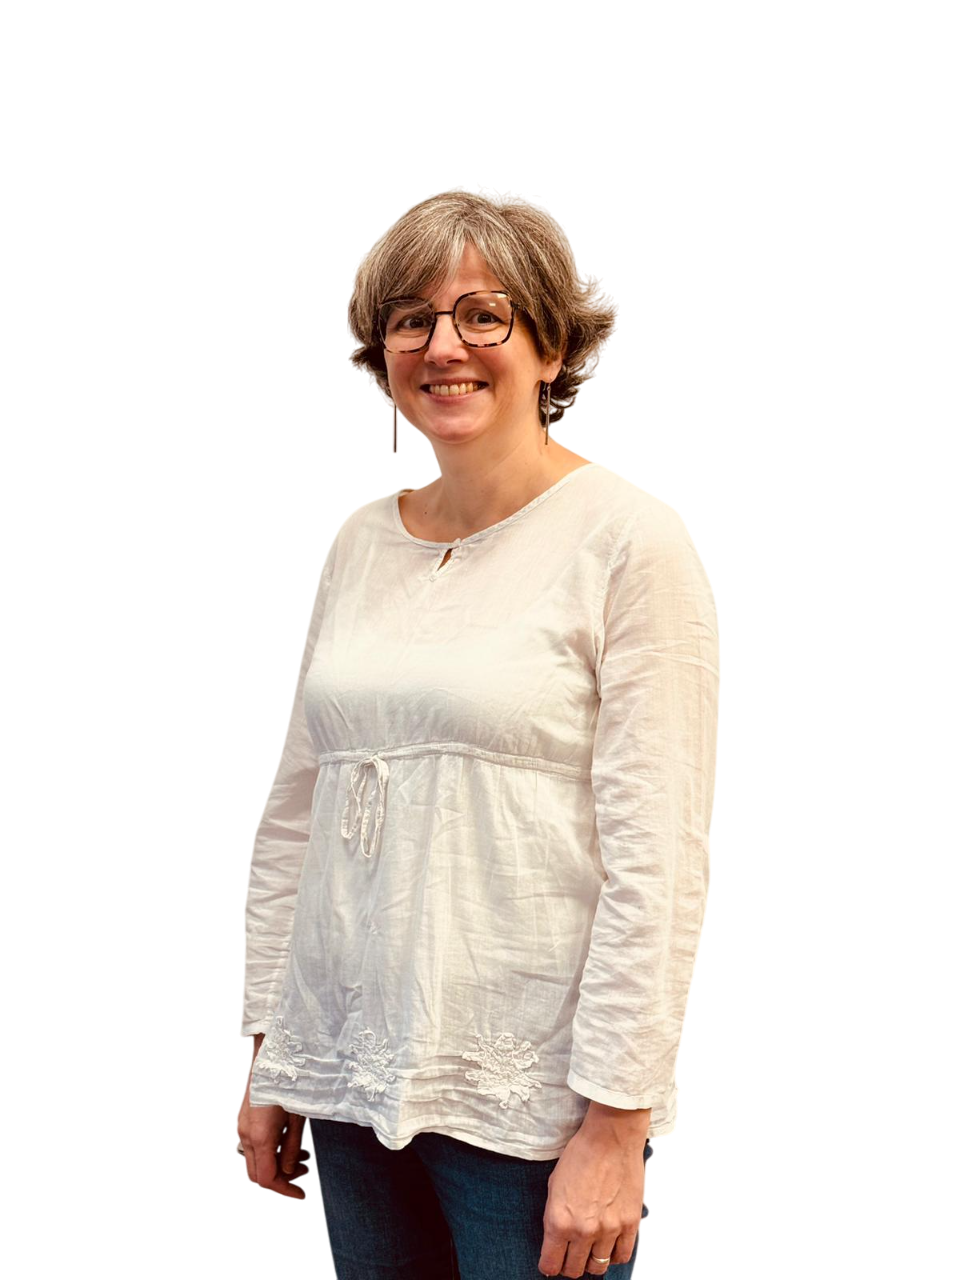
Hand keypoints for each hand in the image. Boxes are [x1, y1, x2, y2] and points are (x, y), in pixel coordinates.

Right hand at [236, 1063, 310, 1200]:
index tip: (303, 1195)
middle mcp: (245, 1135)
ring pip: (255, 1161)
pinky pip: (254, 1146)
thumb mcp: (298, 1117)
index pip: (266, 1179)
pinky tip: (290, 1146)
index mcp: (259, 1136)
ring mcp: (241, 1126)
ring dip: (276, 1166)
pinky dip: (270, 1153)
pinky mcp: (243, 1119)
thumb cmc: (290, 1082)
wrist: (272, 1053)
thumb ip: (292, 1147)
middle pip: (256, 1174)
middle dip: (280, 1181)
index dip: (284, 1190)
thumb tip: (290, 1171)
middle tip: (304, 1176)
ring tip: (303, 1161)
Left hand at [538, 1122, 646, 1276]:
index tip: (551, 1262)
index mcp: (559, 1221)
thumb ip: (554, 1216)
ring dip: (592, 1262)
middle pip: (574, 1269)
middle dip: (569, 1266)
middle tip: (571, 1256)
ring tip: (591, 1251)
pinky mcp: (630, 1224)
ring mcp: (609, 1229)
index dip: (549, 1266)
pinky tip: (610, 1246)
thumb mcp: (554, 1185)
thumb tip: (555, 1239)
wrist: (610, 1138)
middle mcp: (583, 1231)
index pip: (550, 1264)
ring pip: (599, 1267)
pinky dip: (615, 1255)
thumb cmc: (579, 1155)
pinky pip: (623, 1256)